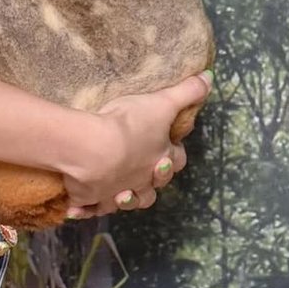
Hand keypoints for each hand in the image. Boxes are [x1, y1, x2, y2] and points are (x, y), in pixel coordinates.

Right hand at [62, 70, 211, 219]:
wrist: (96, 151)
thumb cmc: (131, 126)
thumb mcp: (161, 103)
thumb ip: (185, 92)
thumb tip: (209, 78)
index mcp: (161, 159)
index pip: (176, 161)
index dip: (174, 156)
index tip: (169, 150)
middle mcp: (143, 181)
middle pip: (153, 187)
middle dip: (153, 180)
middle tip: (144, 168)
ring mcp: (118, 193)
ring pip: (128, 201)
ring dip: (126, 198)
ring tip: (119, 192)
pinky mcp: (94, 199)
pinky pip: (92, 208)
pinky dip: (87, 209)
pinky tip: (78, 208)